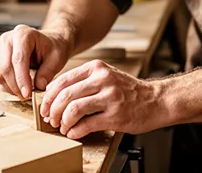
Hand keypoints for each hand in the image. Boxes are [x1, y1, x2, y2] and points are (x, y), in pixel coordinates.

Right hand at [0, 25, 70, 98]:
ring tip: (26, 93)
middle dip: (16, 86)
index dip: (22, 78)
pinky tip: (21, 89)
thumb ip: (48, 71)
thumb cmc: (53, 49)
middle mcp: (8, 39)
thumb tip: (39, 86)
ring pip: (0, 74)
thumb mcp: (57, 58)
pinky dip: (8, 87)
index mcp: (23, 34)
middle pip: (5, 67)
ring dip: (11, 88)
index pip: (18, 59)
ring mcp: (1, 49)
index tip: (28, 94)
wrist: (49, 44)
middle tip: (28, 97)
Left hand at [40, 60, 168, 138]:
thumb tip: (56, 96)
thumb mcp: (106, 76)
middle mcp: (102, 79)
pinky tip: (73, 133)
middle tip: (50, 119)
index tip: (45, 107)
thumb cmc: (128, 91)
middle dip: (52, 110)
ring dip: (63, 121)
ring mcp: (110, 97)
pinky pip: (87, 124)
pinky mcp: (115, 115)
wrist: (156, 100)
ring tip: (62, 127)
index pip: (62, 81)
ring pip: (74, 109)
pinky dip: (75, 131)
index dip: (49, 97)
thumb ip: (84, 82)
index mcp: (96, 68)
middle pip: (65, 95)